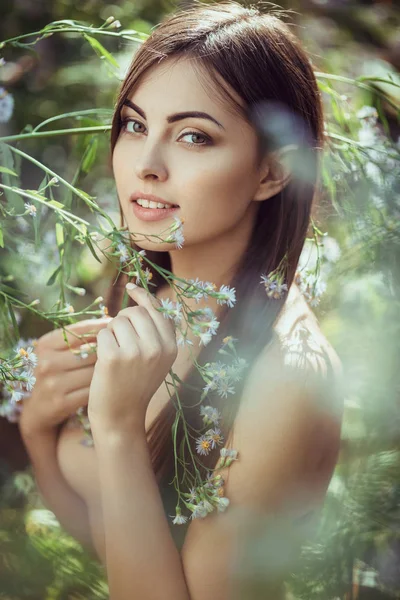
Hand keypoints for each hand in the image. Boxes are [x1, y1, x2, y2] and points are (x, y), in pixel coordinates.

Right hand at [19, 317, 111, 437]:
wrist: (39, 407)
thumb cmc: (57, 371)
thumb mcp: (58, 351)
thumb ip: (79, 337)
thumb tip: (112, 322)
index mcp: (46, 344)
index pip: (80, 331)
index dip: (101, 327)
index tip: (116, 326)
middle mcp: (47, 363)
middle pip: (91, 351)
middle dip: (109, 350)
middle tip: (123, 349)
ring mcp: (53, 384)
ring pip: (94, 371)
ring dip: (110, 369)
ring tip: (119, 366)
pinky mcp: (62, 402)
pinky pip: (93, 390)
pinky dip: (104, 386)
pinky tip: (110, 384)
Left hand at [87, 284, 177, 433]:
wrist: (121, 417)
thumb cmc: (136, 385)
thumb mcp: (157, 360)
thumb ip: (157, 332)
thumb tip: (145, 299)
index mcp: (171, 347)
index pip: (158, 310)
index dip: (143, 296)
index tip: (131, 286)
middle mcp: (158, 347)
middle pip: (135, 312)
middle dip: (124, 320)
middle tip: (121, 341)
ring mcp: (136, 352)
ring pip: (117, 321)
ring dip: (111, 334)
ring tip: (116, 355)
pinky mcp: (114, 357)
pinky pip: (103, 333)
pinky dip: (100, 344)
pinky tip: (105, 361)